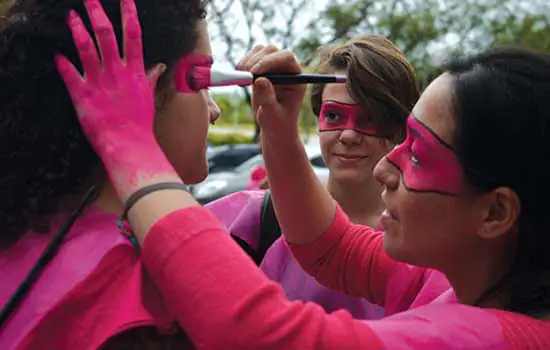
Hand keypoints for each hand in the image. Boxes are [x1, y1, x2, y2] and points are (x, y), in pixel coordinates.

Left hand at [56, 0, 174, 192]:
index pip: (132, 35)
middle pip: (106, 34)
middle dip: (97, 12)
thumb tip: (159, 66)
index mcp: (134, 71)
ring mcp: (98, 82)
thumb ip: (150, 77)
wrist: (129, 144)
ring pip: (86, 47)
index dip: (128, 13)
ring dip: (77, 29)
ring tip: (71, 16)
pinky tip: (57, 55)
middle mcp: (116, 72)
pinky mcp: (82, 94)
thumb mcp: (148, 97)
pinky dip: (63, 63)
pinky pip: (69, 73)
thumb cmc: (141, 124)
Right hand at [236, 45, 305, 138]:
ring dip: (248, 61)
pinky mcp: (262, 69)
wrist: (274, 126)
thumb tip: (260, 80)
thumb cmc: (278, 123)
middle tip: (244, 77)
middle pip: (272, 50)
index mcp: (296, 78)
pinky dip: (243, 64)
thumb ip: (268, 99)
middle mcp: (286, 69)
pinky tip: (240, 78)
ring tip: (242, 79)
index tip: (254, 73)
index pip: (287, 57)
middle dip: (256, 61)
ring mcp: (274, 67)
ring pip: (261, 50)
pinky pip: (252, 56)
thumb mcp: (272, 115)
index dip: (270, 61)